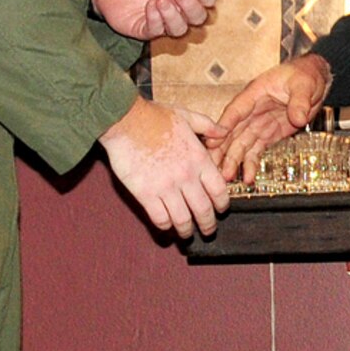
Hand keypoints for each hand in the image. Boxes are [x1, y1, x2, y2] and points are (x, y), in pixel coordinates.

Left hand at [90, 0, 216, 39]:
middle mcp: (177, 7)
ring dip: (174, 16)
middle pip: (200, 18)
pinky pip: (158, 31)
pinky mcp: (146, 28)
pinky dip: (156, 19)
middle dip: (192, 6)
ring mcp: (162, 20)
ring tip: (161, 0)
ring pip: (181, 30)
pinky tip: (149, 5)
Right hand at [100, 96, 228, 237]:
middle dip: (208, 225)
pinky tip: (166, 225)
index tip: (221, 209)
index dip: (222, 204)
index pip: (219, 190)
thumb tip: (224, 131)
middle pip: (203, 210)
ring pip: (183, 219)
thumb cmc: (154, 116)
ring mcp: (166, 187)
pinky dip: (165, 225)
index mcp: (199, 159)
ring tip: (187, 234)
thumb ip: (207, 126)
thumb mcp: (186, 116)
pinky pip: (160, 218)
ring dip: (186, 230)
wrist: (125, 120)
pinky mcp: (145, 194)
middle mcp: (186, 176)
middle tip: (208, 231)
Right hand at [214, 55, 331, 181]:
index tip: (212, 139)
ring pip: (240, 144)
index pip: (236, 111)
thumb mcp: (304, 84)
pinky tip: (247, 178)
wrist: (314, 80)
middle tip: (212, 166)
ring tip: (227, 177)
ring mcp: (258, 124)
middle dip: (222, 150)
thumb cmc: (304, 75)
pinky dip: (251, 164)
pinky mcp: (267, 135)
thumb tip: (298, 117)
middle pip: (232, 132)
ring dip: (233, 161)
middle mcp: (252, 111)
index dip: (224, 125)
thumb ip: (299, 100)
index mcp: (255, 94)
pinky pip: (256, 151)